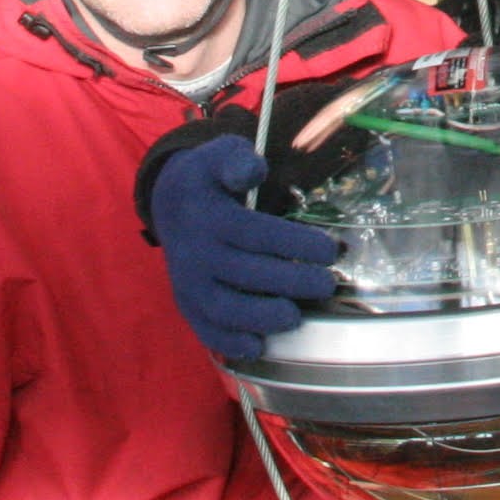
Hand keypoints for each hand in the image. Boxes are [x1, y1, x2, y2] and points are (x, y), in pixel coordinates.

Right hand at [148, 137, 343, 363]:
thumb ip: (237, 159)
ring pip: (224, 308)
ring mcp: (189, 282)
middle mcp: (196, 252)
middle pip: (247, 274)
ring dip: (262, 318)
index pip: (257, 233)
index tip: (330, 251)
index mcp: (210, 216)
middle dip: (292, 282)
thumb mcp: (220, 155)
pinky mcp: (187, 303)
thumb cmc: (209, 179)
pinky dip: (231, 342)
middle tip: (327, 285)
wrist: (169, 204)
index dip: (295, 244)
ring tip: (296, 316)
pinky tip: (259, 345)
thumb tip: (255, 170)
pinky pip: (206, 328)